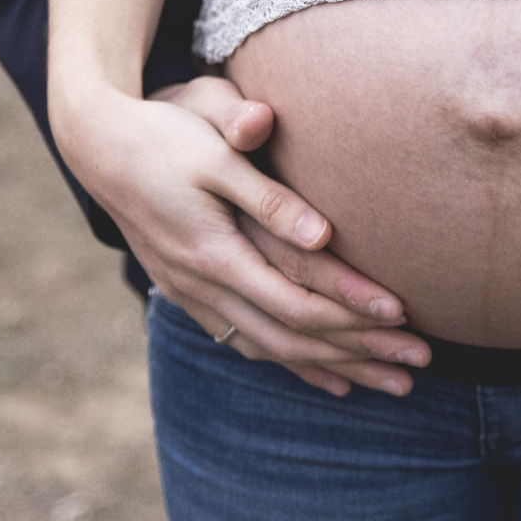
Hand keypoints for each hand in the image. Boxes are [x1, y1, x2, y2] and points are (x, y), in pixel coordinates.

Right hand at [61, 75, 428, 397]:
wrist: (98, 144)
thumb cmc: (164, 133)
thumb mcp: (212, 147)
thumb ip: (267, 191)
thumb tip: (322, 233)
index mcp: (215, 252)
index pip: (294, 298)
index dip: (350, 311)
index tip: (403, 315)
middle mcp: (204, 284)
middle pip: (293, 337)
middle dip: (361, 354)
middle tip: (422, 366)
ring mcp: (195, 295)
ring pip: (274, 349)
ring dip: (337, 368)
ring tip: (395, 387)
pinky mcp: (193, 293)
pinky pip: (249, 343)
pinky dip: (295, 364)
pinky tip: (334, 379)